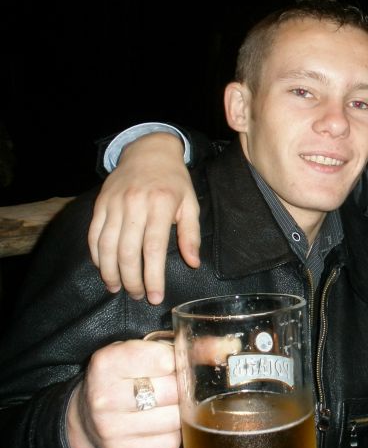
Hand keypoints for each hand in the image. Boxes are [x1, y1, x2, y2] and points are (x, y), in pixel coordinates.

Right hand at [66, 339, 179, 447]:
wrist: (85, 416)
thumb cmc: (122, 377)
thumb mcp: (142, 351)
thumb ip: (182, 346)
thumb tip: (226, 347)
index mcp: (107, 363)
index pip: (164, 359)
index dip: (180, 361)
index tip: (181, 363)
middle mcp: (105, 396)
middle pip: (174, 391)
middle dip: (184, 387)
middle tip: (179, 385)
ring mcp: (111, 428)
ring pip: (176, 418)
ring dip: (182, 411)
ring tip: (169, 404)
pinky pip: (170, 442)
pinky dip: (174, 432)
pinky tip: (161, 423)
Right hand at [88, 132, 200, 303]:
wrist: (149, 151)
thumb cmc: (174, 181)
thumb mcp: (190, 204)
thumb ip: (191, 234)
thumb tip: (193, 263)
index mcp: (162, 205)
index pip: (154, 249)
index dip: (152, 276)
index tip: (155, 296)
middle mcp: (135, 204)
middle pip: (127, 252)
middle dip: (131, 280)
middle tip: (137, 296)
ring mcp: (114, 203)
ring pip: (106, 246)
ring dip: (110, 272)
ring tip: (117, 288)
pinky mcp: (100, 203)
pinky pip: (93, 234)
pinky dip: (96, 255)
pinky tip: (104, 268)